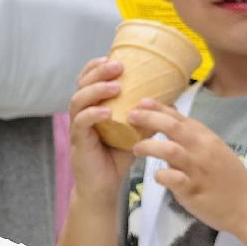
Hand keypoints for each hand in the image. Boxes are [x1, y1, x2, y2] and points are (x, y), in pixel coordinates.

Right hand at [67, 57, 136, 208]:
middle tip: (117, 67)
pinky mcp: (79, 142)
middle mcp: (82, 113)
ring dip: (95, 90)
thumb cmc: (117, 157)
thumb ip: (145, 115)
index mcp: (92, 106)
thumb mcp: (135, 131)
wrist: (104, 186)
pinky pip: (80, 123)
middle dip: (98, 72)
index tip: (113, 58)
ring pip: (77, 100)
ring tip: (114, 88)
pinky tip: (107, 113)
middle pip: (81, 84)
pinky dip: (93, 115)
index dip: (97, 67)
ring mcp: (78, 127)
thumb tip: (168, 99)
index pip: (88, 79)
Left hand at [129, 101, 246, 232]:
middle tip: (130, 116)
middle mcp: (202, 150)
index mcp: (207, 138)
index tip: (142, 101)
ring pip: (170, 150)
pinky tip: (156, 176)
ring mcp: (198, 170)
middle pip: (172, 127)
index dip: (159, 108)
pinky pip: (174, 179)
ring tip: (136, 149)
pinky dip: (161, 175)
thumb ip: (193, 137)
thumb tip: (170, 121)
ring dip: (149, 146)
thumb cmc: (229, 179)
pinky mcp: (194, 190)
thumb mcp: (214, 150)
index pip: (180, 117)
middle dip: (149, 119)